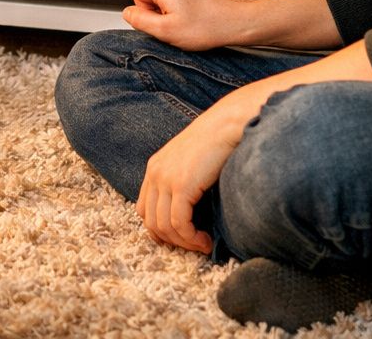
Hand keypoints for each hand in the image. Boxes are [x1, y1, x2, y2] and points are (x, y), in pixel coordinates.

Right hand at [85, 0, 250, 49]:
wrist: (239, 21)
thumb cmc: (208, 27)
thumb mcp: (166, 32)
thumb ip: (139, 20)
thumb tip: (129, 11)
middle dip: (149, 8)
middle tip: (169, 24)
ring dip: (164, 8)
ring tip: (184, 21)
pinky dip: (176, 5)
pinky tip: (192, 16)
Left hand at [136, 96, 252, 254]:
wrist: (227, 125)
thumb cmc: (216, 142)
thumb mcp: (190, 162)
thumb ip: (182, 180)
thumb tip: (190, 211)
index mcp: (154, 168)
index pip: (144, 210)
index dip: (160, 230)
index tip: (182, 238)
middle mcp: (155, 173)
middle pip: (152, 222)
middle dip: (173, 241)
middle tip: (195, 246)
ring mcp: (166, 179)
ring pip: (165, 227)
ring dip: (185, 243)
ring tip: (204, 245)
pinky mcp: (181, 185)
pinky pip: (179, 224)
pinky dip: (192, 238)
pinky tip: (206, 240)